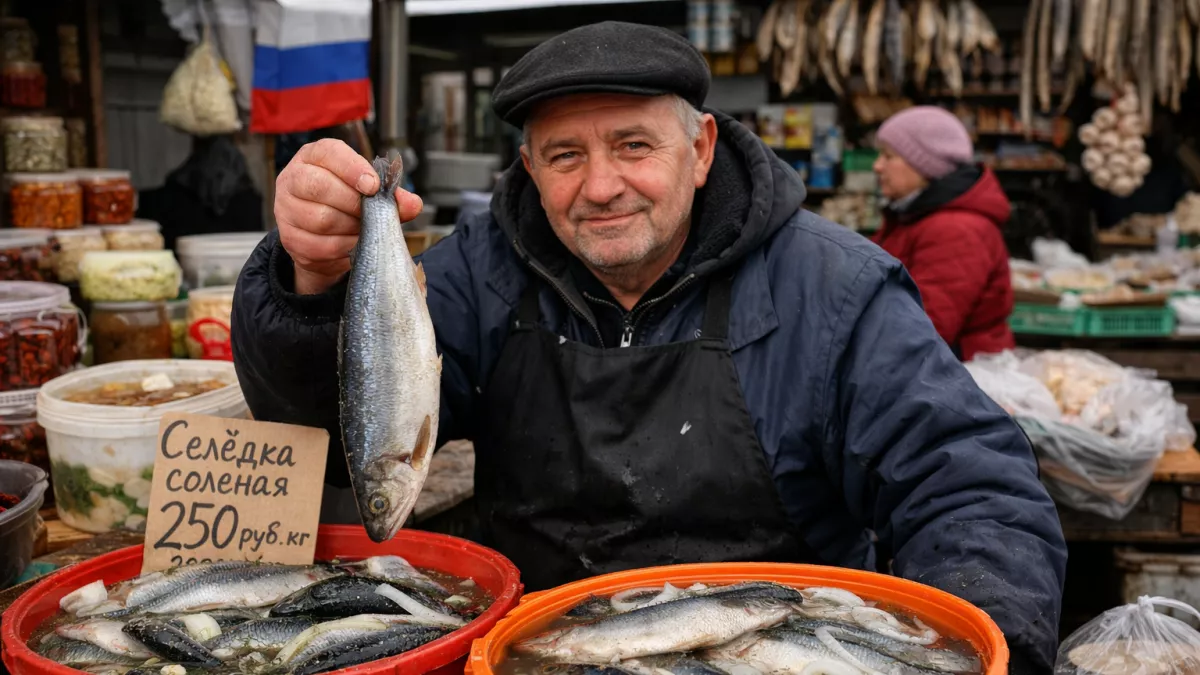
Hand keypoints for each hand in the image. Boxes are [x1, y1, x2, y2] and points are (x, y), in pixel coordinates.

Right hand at [274, 139, 424, 294]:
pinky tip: (354, 243)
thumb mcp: (369, 191)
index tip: (373, 185)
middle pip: (319, 187)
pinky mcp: (289, 238)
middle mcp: (293, 178)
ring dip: (351, 227)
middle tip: (372, 214)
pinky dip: (344, 247)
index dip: (352, 168)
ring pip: (321, 219)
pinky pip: (320, 246)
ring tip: (364, 229)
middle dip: (353, 203)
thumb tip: (413, 204)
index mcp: (314, 156)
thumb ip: (391, 195)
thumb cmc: (347, 203)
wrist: (325, 236)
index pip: (329, 153)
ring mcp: (286, 208)